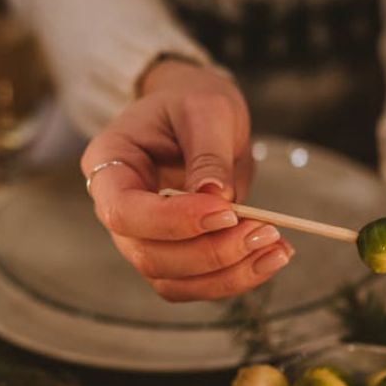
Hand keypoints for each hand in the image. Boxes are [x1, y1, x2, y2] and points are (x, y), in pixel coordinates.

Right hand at [81, 60, 292, 301]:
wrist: (197, 116)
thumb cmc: (192, 102)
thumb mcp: (206, 108)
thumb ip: (208, 152)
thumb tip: (217, 196)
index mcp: (109, 163)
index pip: (123, 210)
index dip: (171, 221)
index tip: (226, 211)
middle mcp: (117, 208)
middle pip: (149, 254)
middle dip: (210, 252)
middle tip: (264, 231)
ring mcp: (141, 237)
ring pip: (172, 281)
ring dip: (227, 275)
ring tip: (276, 248)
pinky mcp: (171, 255)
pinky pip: (195, 284)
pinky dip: (234, 278)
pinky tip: (271, 257)